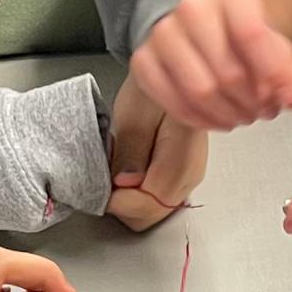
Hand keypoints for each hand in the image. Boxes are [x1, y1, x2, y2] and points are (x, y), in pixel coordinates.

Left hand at [106, 70, 208, 231]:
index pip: (150, 204)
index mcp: (183, 157)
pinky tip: (129, 170)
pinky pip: (154, 199)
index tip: (102, 186)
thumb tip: (125, 183)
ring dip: (128, 197)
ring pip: (151, 211)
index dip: (120, 201)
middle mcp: (190, 175)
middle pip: (150, 215)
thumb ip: (131, 151)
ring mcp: (187, 179)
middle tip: (107, 175)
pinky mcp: (179, 178)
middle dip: (123, 202)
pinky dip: (136, 191)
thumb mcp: (134, 114)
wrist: (169, 76)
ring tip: (119, 167)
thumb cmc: (152, 90)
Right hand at [131, 0, 291, 132]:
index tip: (283, 97)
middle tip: (262, 111)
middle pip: (229, 71)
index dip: (272, 76)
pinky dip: (201, 120)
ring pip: (200, 90)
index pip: (252, 36)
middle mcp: (192, 9)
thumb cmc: (234, 35)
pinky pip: (173, 102)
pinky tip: (217, 120)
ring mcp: (163, 34)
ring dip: (228, 115)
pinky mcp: (143, 61)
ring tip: (242, 117)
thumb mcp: (269, 43)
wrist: (190, 23)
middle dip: (252, 103)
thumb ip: (288, 71)